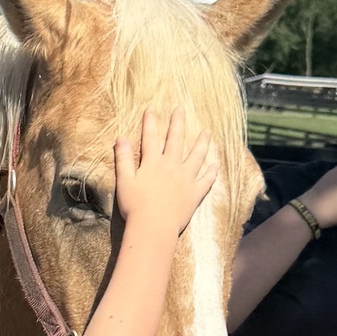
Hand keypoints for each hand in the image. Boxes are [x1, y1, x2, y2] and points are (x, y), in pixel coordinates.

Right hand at [114, 109, 218, 232]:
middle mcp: (171, 166)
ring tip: (207, 132)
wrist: (153, 227)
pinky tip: (216, 162)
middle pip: (176, 140)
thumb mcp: (124, 181)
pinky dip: (212, 170)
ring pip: (196, 156)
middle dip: (177, 123)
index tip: (151, 109)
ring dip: (202, 143)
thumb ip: (123, 159)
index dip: (150, 122)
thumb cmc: (134, 207)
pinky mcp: (195, 193)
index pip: (150, 138)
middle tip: (180, 109)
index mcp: (152, 163)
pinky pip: (207, 179)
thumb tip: (120, 138)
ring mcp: (186, 179)